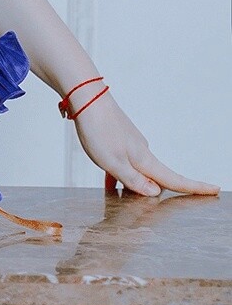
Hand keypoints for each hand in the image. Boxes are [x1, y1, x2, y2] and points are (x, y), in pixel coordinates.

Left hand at [71, 90, 219, 196]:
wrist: (87, 98)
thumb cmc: (99, 130)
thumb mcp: (113, 163)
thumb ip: (134, 180)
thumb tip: (156, 192)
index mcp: (144, 160)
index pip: (173, 179)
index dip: (195, 187)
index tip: (215, 189)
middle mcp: (141, 151)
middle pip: (156, 177)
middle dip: (156, 192)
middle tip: (144, 206)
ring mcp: (130, 144)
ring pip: (137, 171)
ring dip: (133, 184)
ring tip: (120, 196)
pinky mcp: (118, 139)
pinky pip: (122, 162)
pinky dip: (118, 174)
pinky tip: (109, 182)